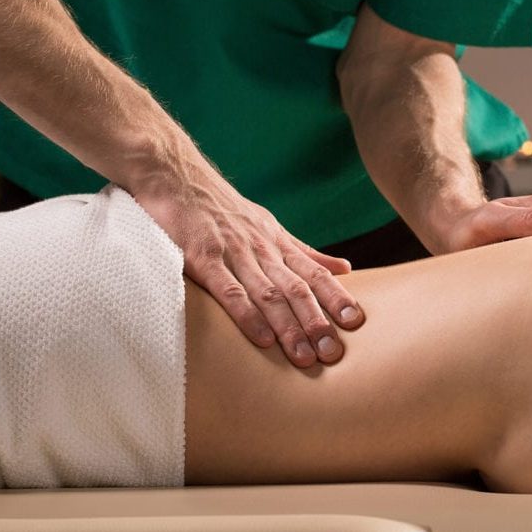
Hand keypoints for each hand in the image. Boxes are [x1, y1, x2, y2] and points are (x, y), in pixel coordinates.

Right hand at [134, 169, 364, 367]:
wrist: (175, 174)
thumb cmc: (222, 208)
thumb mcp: (268, 226)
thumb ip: (304, 252)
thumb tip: (345, 268)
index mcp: (277, 244)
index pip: (314, 273)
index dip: (336, 297)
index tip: (356, 322)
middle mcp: (261, 249)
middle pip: (296, 289)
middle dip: (317, 322)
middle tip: (333, 353)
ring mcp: (233, 253)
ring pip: (268, 294)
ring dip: (288, 327)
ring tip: (305, 356)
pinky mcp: (202, 259)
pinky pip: (229, 291)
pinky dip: (247, 315)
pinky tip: (262, 339)